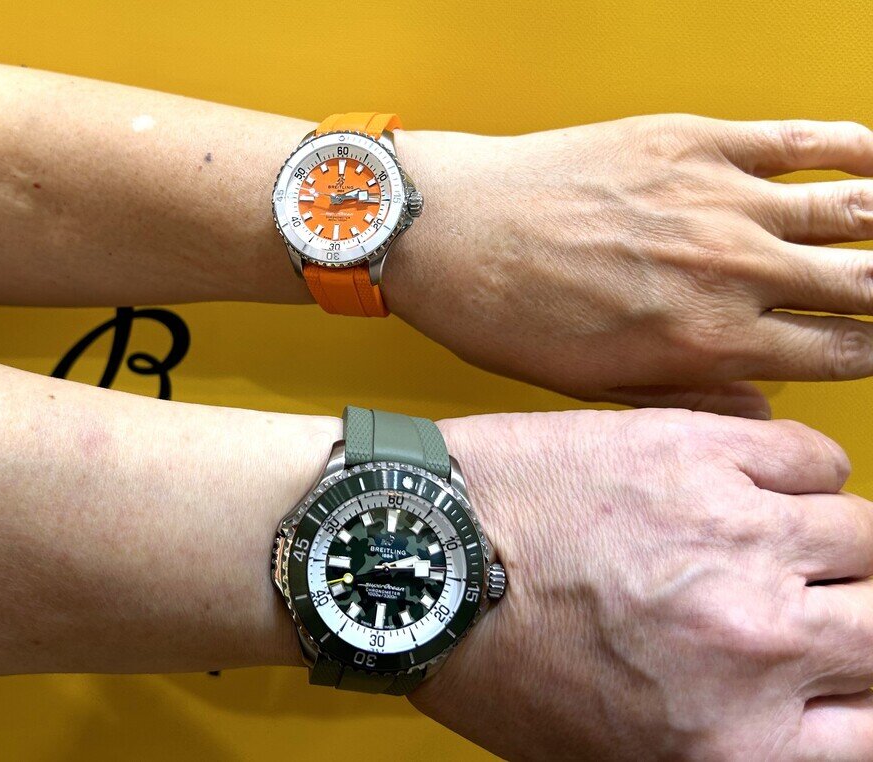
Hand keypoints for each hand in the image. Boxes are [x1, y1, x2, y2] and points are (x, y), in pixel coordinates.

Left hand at [389, 116, 872, 416]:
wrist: (454, 234)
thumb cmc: (511, 316)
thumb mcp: (598, 388)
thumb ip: (693, 396)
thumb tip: (763, 406)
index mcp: (709, 344)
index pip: (840, 353)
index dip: (872, 352)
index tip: (872, 345)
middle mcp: (731, 273)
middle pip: (864, 284)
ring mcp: (718, 201)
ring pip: (850, 212)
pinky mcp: (694, 142)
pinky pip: (803, 141)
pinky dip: (856, 150)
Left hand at [412, 409, 872, 759]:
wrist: (421, 561)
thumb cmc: (493, 661)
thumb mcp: (608, 753)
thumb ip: (724, 742)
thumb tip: (788, 723)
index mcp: (729, 741)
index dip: (860, 696)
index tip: (844, 673)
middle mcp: (749, 640)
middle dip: (860, 621)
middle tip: (818, 607)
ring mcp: (728, 535)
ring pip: (866, 534)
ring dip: (837, 545)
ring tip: (782, 543)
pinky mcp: (692, 450)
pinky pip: (812, 456)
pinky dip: (804, 474)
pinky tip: (760, 486)